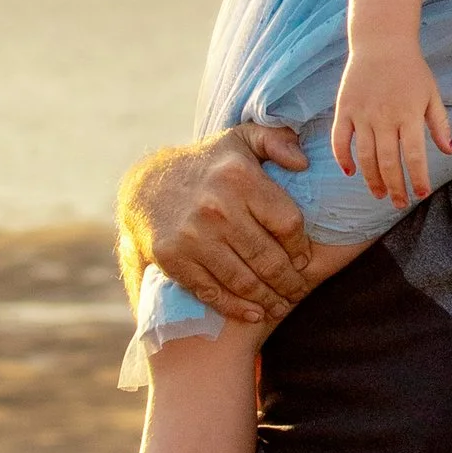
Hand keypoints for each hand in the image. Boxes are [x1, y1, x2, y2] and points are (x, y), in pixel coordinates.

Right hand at [118, 127, 311, 325]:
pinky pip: (213, 292)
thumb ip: (277, 140)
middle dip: (289, 282)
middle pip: (268, 259)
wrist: (147, 186)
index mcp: (239, 178)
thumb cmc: (209, 165)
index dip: (301, 247)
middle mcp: (216, 208)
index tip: (304, 259)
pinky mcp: (174, 259)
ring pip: (244, 281)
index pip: (287, 223)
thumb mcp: (241, 140)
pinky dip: (237, 308)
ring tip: (282, 306)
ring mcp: (193, 236)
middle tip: (299, 291)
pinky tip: (254, 313)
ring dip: (268, 300)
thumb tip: (303, 163)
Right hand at [330, 37, 451, 208]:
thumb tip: (449, 151)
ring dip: (372, 180)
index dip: (418, 178)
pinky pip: (339, 140)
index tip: (421, 194)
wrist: (381, 42)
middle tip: (400, 203)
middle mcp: (384, 117)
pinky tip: (351, 172)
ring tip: (380, 194)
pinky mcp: (344, 109)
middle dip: (395, 187)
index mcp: (409, 114)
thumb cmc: (411, 70)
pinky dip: (343, 158)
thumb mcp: (431, 94)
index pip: (414, 155)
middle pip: (388, 162)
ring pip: (365, 157)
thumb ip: (440, 123)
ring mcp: (362, 114)